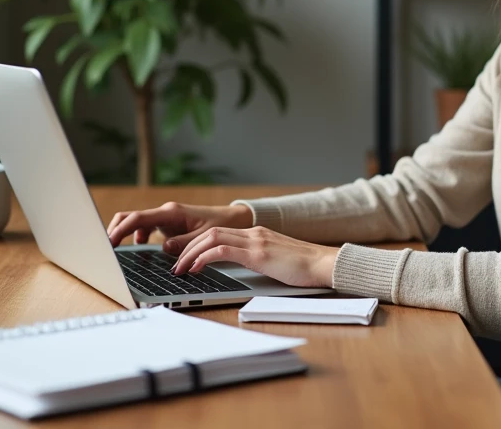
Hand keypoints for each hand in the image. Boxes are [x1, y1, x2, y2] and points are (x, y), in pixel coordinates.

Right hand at [106, 202, 252, 252]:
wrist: (231, 219)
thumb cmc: (219, 225)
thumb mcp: (204, 236)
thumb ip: (184, 243)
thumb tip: (164, 248)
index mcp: (171, 212)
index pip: (138, 218)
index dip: (121, 230)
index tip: (109, 242)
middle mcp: (165, 213)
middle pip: (131, 217)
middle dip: (116, 229)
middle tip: (106, 246)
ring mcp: (165, 218)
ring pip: (137, 222)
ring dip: (125, 233)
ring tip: (117, 248)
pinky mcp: (167, 224)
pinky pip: (146, 227)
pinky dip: (138, 235)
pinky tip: (140, 246)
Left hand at [170, 226, 337, 288]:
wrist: (324, 264)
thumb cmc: (305, 268)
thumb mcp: (275, 261)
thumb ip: (258, 259)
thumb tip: (240, 268)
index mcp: (256, 234)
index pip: (218, 232)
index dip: (197, 244)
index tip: (185, 258)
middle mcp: (253, 233)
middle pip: (209, 232)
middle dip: (187, 248)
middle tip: (175, 265)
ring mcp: (255, 240)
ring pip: (211, 237)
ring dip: (190, 253)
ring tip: (180, 269)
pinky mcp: (257, 253)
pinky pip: (222, 249)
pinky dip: (204, 257)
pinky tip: (196, 268)